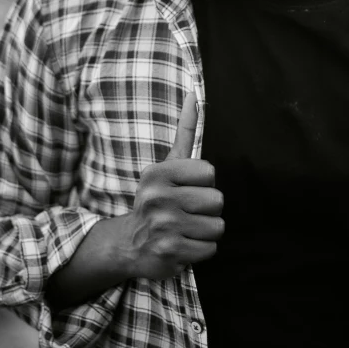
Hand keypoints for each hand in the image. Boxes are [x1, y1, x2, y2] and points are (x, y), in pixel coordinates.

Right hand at [125, 91, 223, 279]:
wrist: (131, 243)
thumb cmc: (158, 199)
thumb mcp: (167, 165)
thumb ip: (185, 131)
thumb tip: (195, 95)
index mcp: (158, 173)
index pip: (209, 172)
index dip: (204, 183)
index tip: (186, 188)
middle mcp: (158, 198)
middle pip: (217, 200)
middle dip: (207, 209)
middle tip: (186, 211)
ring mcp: (163, 227)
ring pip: (217, 226)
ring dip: (205, 231)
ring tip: (185, 228)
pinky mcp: (170, 253)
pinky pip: (210, 249)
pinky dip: (200, 250)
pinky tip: (183, 244)